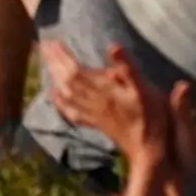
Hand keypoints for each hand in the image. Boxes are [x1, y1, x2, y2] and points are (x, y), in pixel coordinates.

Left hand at [42, 43, 188, 172]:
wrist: (150, 153)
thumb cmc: (152, 120)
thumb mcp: (145, 91)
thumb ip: (128, 69)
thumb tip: (113, 47)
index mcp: (104, 92)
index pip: (76, 71)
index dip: (63, 56)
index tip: (53, 41)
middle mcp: (95, 102)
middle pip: (67, 81)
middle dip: (54, 63)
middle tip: (43, 46)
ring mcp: (94, 114)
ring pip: (67, 94)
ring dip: (55, 77)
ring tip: (47, 64)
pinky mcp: (98, 124)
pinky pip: (73, 112)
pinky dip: (61, 103)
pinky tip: (55, 97)